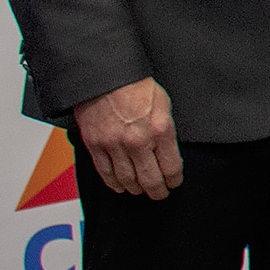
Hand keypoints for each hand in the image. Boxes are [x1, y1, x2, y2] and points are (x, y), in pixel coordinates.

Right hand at [73, 77, 182, 198]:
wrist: (105, 76)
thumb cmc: (135, 86)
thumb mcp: (164, 105)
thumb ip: (166, 130)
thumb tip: (168, 152)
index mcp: (159, 130)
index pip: (171, 167)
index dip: (174, 180)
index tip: (174, 182)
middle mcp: (137, 141)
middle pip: (150, 179)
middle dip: (157, 191)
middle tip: (160, 193)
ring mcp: (114, 145)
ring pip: (127, 180)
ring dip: (136, 189)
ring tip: (141, 190)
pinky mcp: (95, 145)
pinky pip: (105, 172)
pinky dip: (114, 183)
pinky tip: (120, 186)